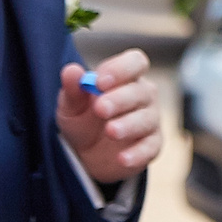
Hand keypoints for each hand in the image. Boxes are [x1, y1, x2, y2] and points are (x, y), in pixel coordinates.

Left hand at [58, 51, 161, 185]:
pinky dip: (138, 153)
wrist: (86, 155)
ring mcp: (150, 121)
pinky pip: (150, 148)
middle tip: (100, 109)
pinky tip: (122, 158)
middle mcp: (143, 95)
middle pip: (141, 91)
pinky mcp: (151, 146)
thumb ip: (72, 89)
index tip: (99, 81)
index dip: (120, 69)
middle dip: (120, 99)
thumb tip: (71, 71)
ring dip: (129, 124)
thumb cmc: (83, 120)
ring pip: (147, 119)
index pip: (135, 62)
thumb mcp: (71, 105)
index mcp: (126, 78)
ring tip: (110, 131)